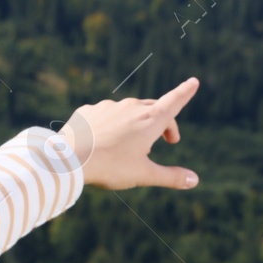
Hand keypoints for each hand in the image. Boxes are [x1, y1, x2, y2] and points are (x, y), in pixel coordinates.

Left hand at [61, 77, 200, 190]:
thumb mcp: (144, 175)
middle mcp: (131, 107)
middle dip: (164, 123)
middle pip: (154, 109)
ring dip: (136, 124)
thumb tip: (195, 180)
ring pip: (129, 112)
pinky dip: (111, 125)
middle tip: (168, 141)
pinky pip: (105, 115)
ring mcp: (108, 106)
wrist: (68, 159)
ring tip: (130, 147)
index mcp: (149, 121)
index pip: (174, 102)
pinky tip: (104, 142)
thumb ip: (171, 177)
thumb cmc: (110, 167)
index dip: (185, 92)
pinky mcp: (89, 111)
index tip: (194, 81)